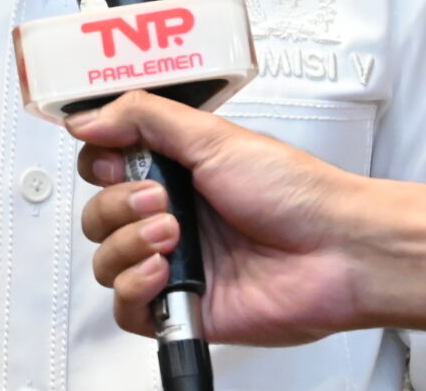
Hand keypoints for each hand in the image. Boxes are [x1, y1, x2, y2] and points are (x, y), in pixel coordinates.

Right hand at [70, 91, 371, 347]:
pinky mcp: (181, 308)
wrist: (337, 253)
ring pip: (105, 261)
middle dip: (119, 204)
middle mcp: (173, 215)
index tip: (117, 159)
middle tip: (162, 199)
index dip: (101, 164)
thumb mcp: (215, 136)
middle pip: (98, 215)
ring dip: (129, 244)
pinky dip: (135, 288)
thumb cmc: (297, 194)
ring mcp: (176, 263)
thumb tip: (88, 117)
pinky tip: (165, 272)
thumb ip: (145, 118)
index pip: (104, 167)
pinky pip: (125, 309)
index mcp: (178, 171)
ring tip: (173, 234)